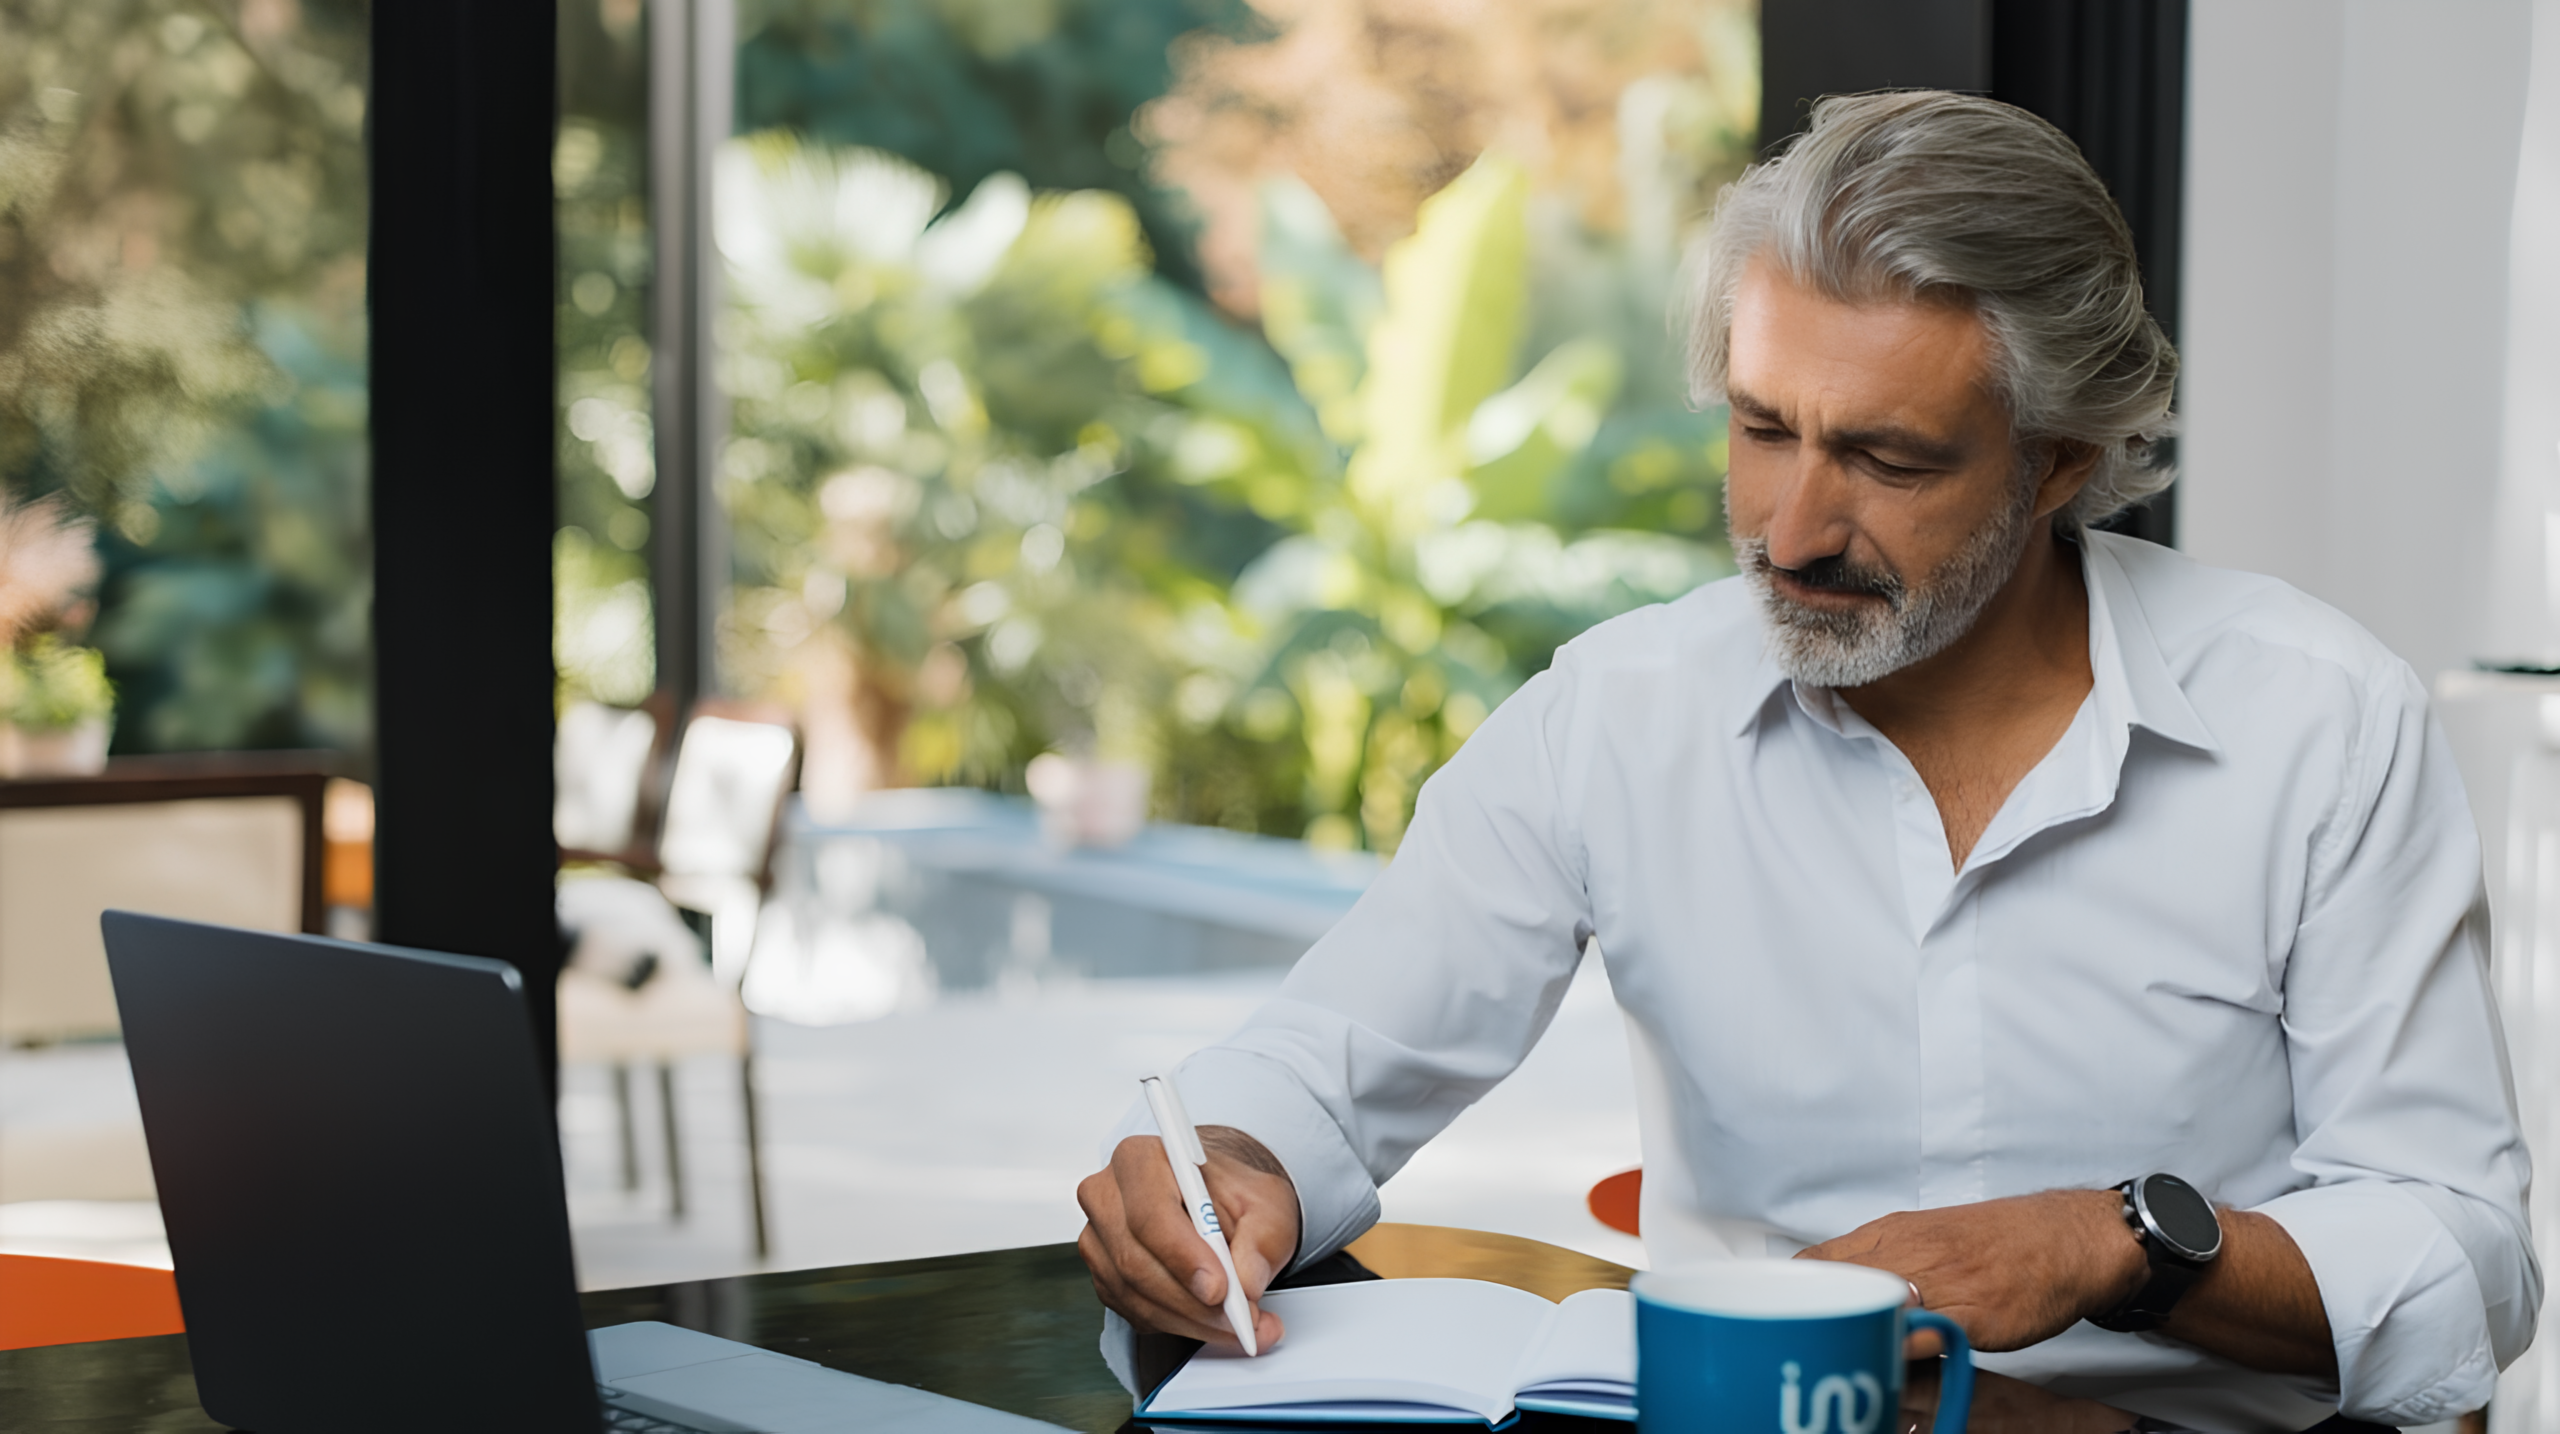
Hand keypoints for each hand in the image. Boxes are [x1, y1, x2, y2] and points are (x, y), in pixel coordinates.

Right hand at [1078, 1125, 1300, 1350]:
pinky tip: (1211, 1321)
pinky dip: (1179, 1325)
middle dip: (1193, 1301)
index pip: (1149, 1212)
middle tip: (1241, 1319)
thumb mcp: (1266, 1204)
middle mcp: (1107, 1196)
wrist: (1217, 1204)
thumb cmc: (1232, 1195)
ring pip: (1136, 1294)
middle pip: (1136, 1261)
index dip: (1182, 1255)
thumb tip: (1246, 1281)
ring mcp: (1099, 1239)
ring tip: (1238, 1325)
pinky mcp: (1104, 1275)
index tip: (1219, 1288)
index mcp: (1140, 1159)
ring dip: (1191, 1320)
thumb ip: (1261, 1238)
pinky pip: (1136, 1311)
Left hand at [1797, 1189, 2144, 1354]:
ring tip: (1845, 1363)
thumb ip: (1882, 1260)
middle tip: (1811, 1350)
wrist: (2066, 1238)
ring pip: (1872, 1308)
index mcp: (1890, 1233)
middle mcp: (1906, 1252)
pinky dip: (1902, 1351)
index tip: (1790, 1318)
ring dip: (1855, 1335)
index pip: (1815, 1260)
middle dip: (1817, 1319)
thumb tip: (1838, 1289)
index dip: (1797, 1293)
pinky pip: (1923, 1334)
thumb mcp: (1927, 1236)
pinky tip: (1892, 1366)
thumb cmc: (2000, 1242)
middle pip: (1835, 1285)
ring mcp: (1939, 1282)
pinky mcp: (1973, 1313)